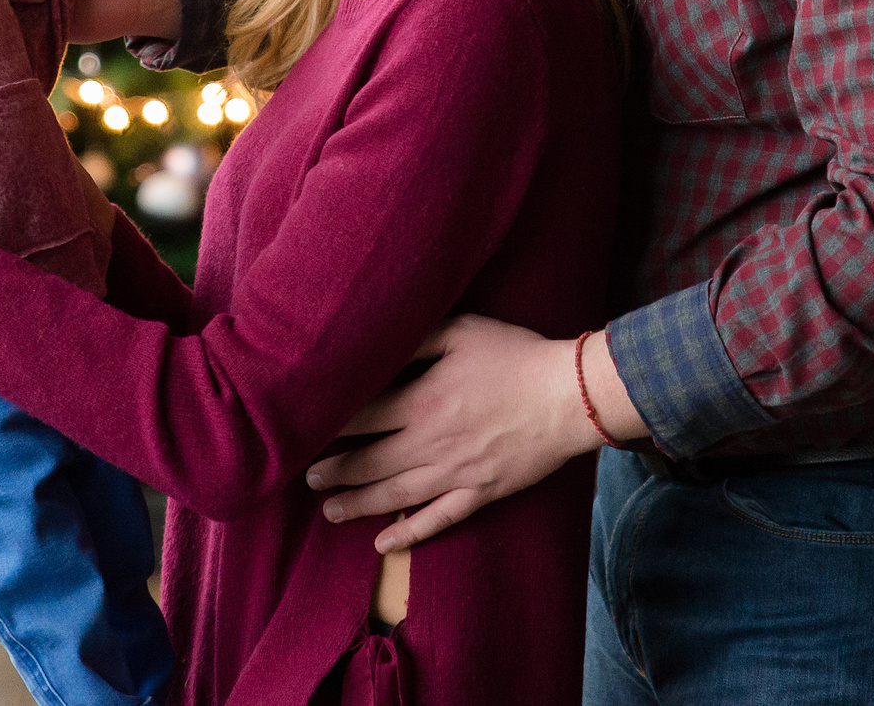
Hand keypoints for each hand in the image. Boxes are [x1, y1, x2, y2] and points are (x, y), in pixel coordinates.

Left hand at [305, 315, 630, 552]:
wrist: (567, 396)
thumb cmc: (515, 356)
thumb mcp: (462, 330)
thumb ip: (417, 338)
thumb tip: (382, 341)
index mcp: (422, 401)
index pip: (363, 417)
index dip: (331, 425)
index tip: (306, 430)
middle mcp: (430, 443)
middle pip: (370, 462)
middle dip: (336, 471)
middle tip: (309, 477)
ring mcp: (455, 473)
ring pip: (395, 496)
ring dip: (358, 504)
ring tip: (330, 510)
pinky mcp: (479, 492)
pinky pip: (438, 520)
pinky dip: (409, 534)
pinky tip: (383, 543)